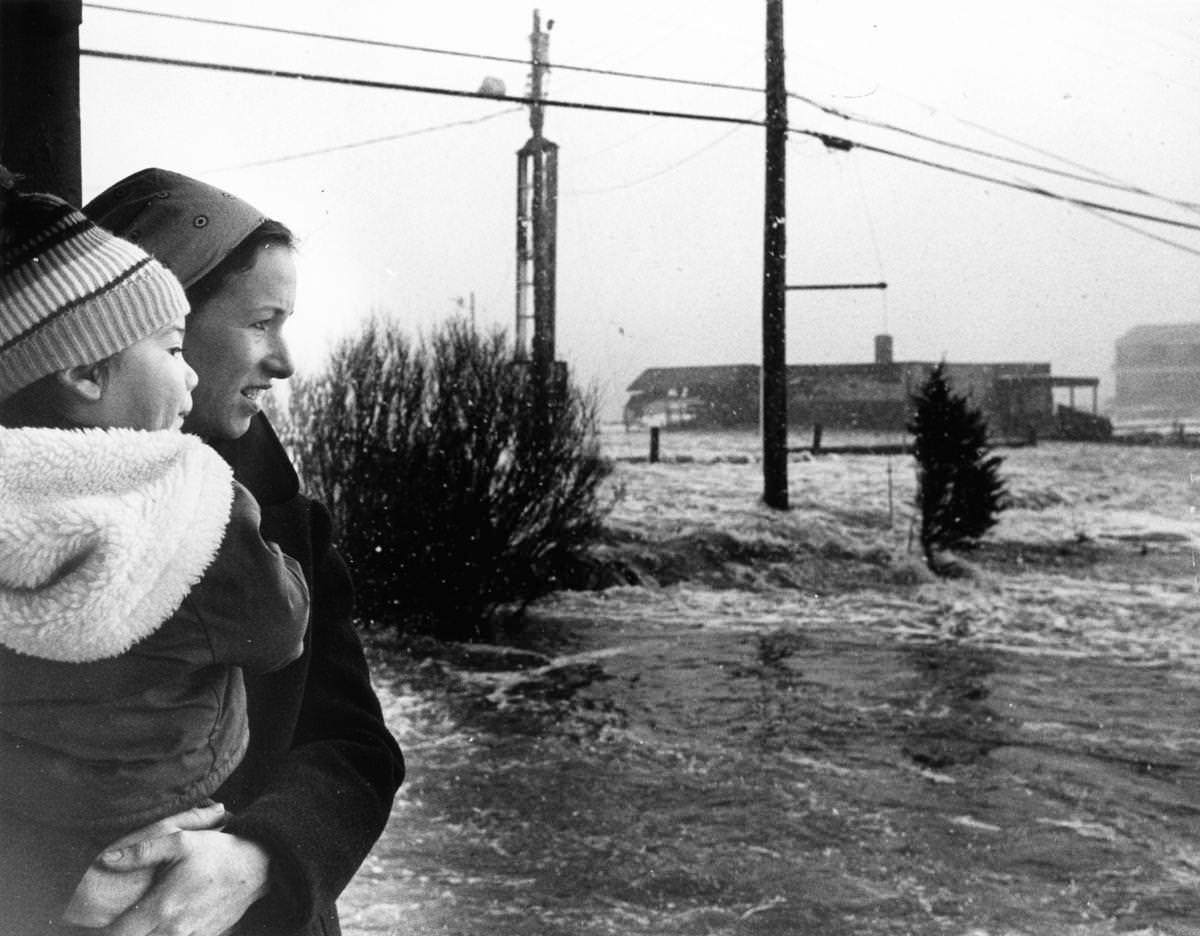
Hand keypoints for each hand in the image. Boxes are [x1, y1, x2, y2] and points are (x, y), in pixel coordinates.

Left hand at [67, 812, 271, 935]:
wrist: (257, 866)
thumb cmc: (216, 851)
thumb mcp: (180, 841)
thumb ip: (142, 851)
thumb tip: (105, 859)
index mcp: (162, 908)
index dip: (101, 934)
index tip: (87, 926)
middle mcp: (174, 930)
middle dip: (120, 934)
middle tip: (109, 926)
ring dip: (145, 935)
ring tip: (136, 924)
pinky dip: (164, 935)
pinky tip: (161, 924)